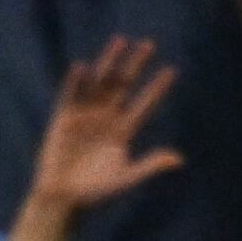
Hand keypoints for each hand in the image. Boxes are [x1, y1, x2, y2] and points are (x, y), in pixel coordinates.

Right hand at [30, 37, 183, 213]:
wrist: (63, 199)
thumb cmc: (95, 193)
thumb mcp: (125, 178)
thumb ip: (149, 166)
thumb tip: (178, 160)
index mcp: (123, 132)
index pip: (144, 105)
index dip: (157, 89)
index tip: (171, 71)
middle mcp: (106, 118)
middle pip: (124, 85)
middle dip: (136, 65)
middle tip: (149, 45)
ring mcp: (85, 116)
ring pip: (100, 82)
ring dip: (109, 62)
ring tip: (120, 41)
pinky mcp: (64, 119)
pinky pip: (71, 96)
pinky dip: (76, 83)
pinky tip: (82, 67)